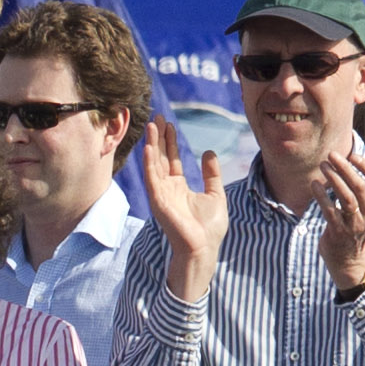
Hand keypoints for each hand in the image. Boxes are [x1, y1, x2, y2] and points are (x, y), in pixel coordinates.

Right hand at [140, 134, 225, 279]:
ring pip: (154, 164)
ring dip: (152, 145)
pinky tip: (149, 147)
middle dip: (158, 138)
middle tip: (156, 117)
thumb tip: (208, 153)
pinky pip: (152, 178)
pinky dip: (150, 162)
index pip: (171, 160)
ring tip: (152, 125)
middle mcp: (166, 189)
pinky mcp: (158, 201)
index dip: (169, 142)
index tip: (168, 124)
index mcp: (178, 188)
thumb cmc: (209, 228)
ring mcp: (161, 195)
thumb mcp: (215, 193)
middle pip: (160, 158)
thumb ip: (211, 174)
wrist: (203, 247)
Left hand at [310, 151, 364, 291]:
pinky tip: (314, 184)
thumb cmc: (356, 225)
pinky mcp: (337, 232)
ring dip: (333, 179)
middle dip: (346, 168)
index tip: (353, 155)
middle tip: (331, 155)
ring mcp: (354, 225)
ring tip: (322, 166)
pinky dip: (321, 195)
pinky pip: (329, 210)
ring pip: (346, 197)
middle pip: (360, 187)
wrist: (348, 260)